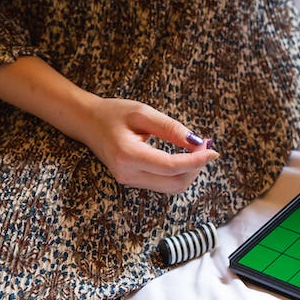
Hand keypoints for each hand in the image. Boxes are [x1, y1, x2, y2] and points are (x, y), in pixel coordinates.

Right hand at [80, 98, 218, 193]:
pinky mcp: (133, 181)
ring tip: (196, 150)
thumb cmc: (114, 113)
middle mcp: (128, 174)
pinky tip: (184, 156)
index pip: (170, 167)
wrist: (86, 123)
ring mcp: (129, 181)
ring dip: (189, 171)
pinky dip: (179, 172)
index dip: (196, 161)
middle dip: (196, 167)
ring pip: (171, 187)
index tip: (213, 150)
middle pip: (175, 182)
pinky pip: (164, 183)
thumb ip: (170, 128)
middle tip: (205, 146)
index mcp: (128, 155)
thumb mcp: (142, 112)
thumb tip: (197, 142)